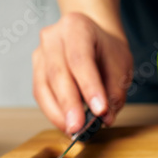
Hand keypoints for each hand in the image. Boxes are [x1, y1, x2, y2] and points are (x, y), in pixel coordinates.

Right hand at [32, 12, 133, 133]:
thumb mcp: (121, 64)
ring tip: (74, 130)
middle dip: (69, 104)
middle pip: (58, 73)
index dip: (90, 86)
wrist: (94, 37)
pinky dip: (53, 112)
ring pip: (44, 86)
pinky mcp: (36, 69)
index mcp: (77, 27)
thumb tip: (105, 119)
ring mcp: (41, 52)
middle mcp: (53, 37)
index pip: (80, 59)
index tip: (100, 110)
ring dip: (58, 113)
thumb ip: (115, 91)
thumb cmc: (107, 50)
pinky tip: (66, 123)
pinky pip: (40, 94)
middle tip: (80, 128)